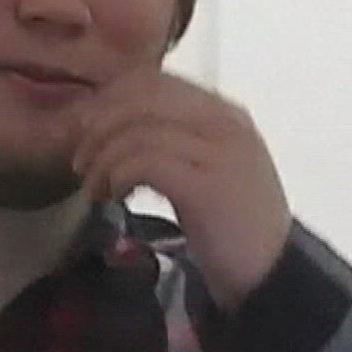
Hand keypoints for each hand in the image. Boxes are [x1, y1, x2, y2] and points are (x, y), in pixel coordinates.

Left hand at [72, 69, 291, 309]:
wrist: (270, 271)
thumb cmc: (228, 221)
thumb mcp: (202, 166)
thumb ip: (168, 138)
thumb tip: (103, 124)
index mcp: (223, 113)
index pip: (153, 81)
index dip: (109, 100)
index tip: (87, 129)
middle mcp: (224, 123)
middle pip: (140, 99)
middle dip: (98, 128)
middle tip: (81, 162)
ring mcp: (219, 151)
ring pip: (137, 130)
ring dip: (102, 159)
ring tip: (95, 189)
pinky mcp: (207, 185)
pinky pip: (144, 162)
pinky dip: (117, 175)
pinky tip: (114, 195)